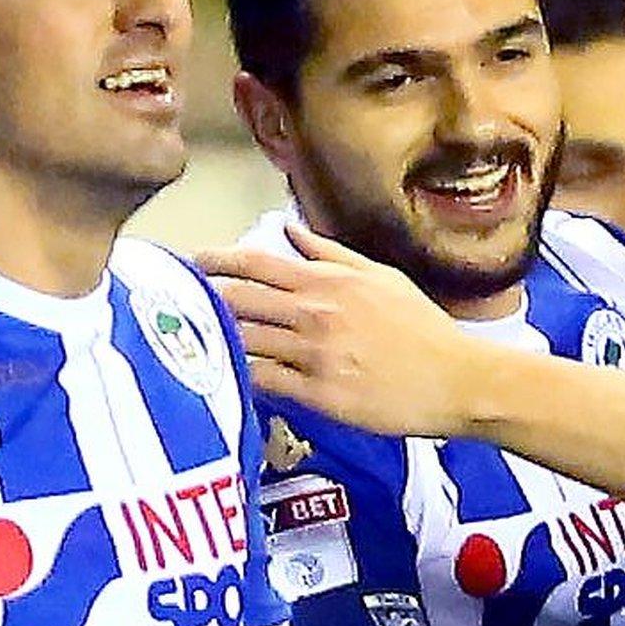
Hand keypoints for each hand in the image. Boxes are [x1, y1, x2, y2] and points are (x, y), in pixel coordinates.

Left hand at [198, 225, 485, 435]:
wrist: (455, 379)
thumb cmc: (421, 328)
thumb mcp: (380, 278)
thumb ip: (330, 254)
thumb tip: (288, 229)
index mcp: (328, 282)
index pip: (256, 263)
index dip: (215, 262)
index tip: (189, 264)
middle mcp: (315, 314)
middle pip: (238, 301)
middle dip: (199, 300)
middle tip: (169, 303)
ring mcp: (315, 355)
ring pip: (244, 341)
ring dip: (211, 339)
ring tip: (184, 341)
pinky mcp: (319, 395)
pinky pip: (263, 383)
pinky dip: (238, 378)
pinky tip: (221, 377)